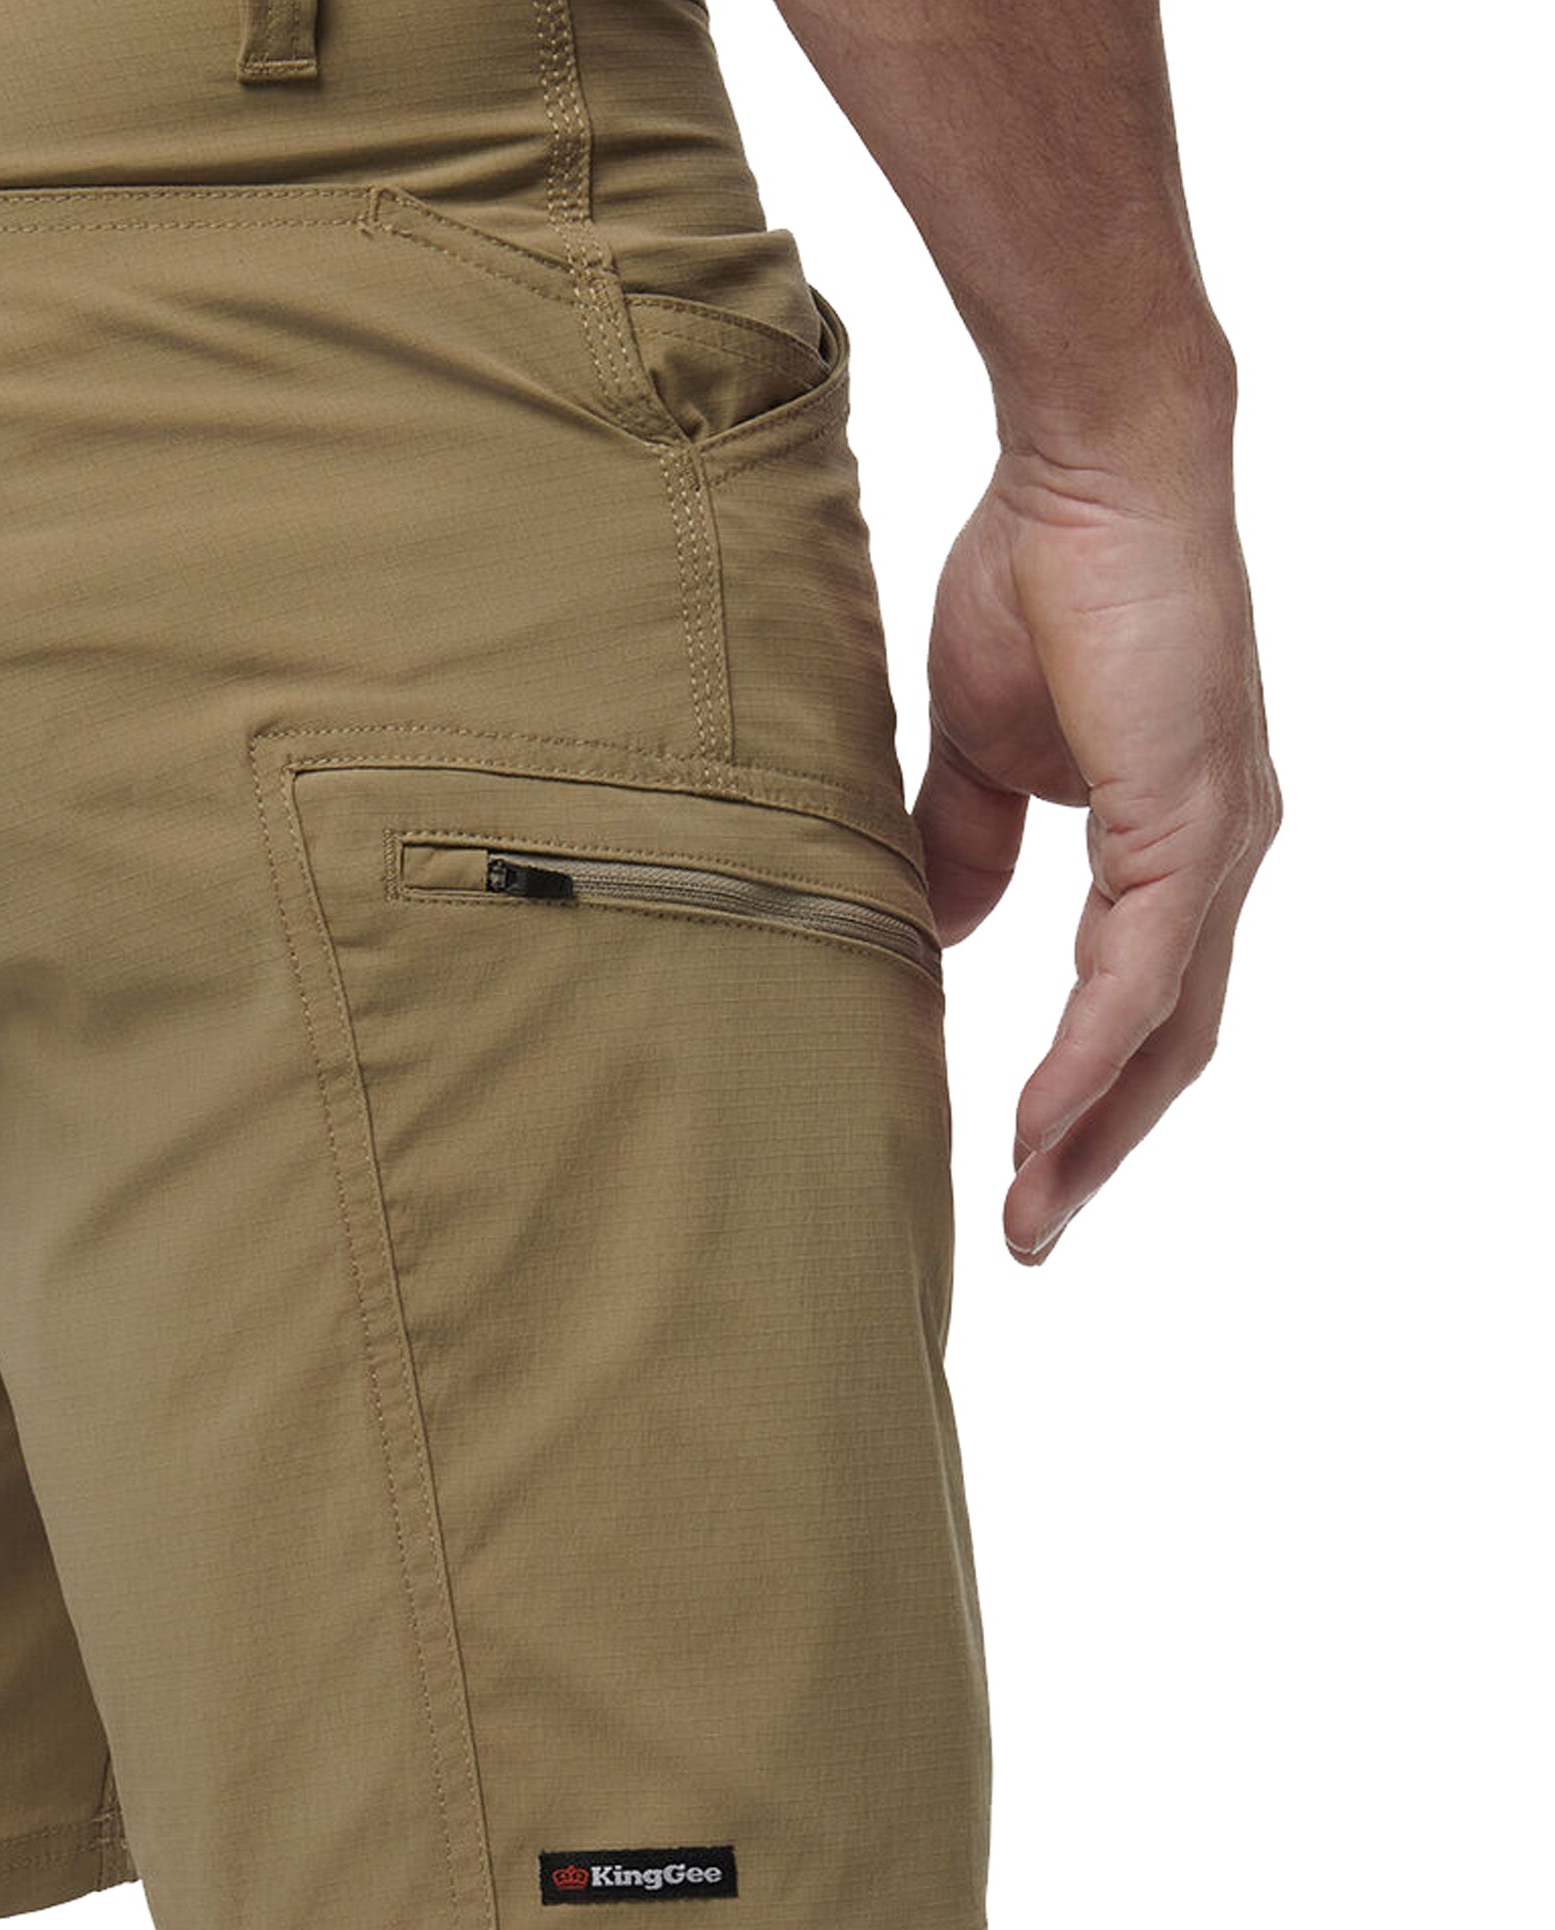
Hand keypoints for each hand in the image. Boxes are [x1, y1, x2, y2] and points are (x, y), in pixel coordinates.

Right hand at [911, 427, 1280, 1264]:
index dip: (1084, 1094)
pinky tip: (1043, 1121)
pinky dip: (1091, 1054)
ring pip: (1164, 1027)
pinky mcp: (1190, 816)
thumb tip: (943, 932)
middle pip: (1168, 1044)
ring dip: (1093, 1128)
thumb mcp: (984, 749)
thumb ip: (972, 844)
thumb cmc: (1042, 581)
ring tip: (1030, 1208)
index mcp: (1173, 840)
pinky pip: (1143, 969)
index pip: (1139, 1003)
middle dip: (1098, 1146)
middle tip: (1031, 1229)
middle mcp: (1216, 855)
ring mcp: (1216, 840)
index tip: (1021, 1168)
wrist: (1090, 469)